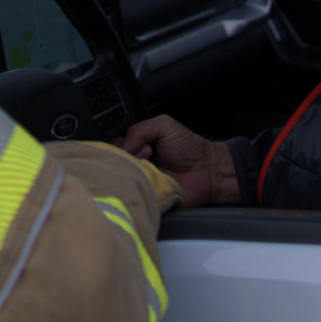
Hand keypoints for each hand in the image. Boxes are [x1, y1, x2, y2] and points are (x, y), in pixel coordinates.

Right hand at [114, 115, 239, 207]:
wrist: (208, 172)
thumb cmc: (189, 148)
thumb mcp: (164, 125)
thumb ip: (140, 129)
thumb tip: (122, 145)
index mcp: (135, 146)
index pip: (112, 145)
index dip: (117, 143)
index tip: (134, 144)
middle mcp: (133, 163)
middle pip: (112, 161)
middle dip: (126, 155)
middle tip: (146, 155)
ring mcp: (138, 180)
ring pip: (119, 177)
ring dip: (132, 170)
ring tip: (149, 166)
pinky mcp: (144, 196)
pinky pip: (131, 193)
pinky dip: (136, 186)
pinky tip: (149, 180)